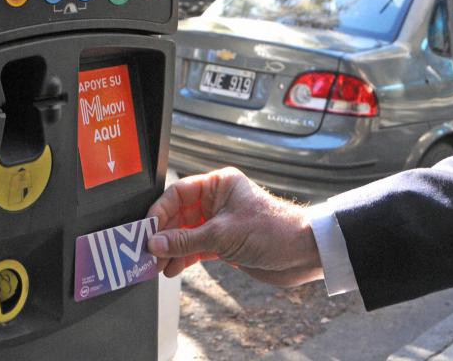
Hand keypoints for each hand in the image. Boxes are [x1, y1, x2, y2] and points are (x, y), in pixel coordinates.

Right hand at [146, 167, 323, 286]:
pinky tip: (172, 268)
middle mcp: (217, 201)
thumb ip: (185, 240)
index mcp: (218, 184)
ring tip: (158, 265)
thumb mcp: (222, 234)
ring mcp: (220, 223)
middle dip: (164, 235)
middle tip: (149, 252)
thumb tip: (155, 243)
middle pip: (179, 215)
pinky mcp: (225, 243)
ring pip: (186, 234)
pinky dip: (184, 258)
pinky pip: (196, 248)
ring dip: (172, 250)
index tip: (147, 230)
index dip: (160, 212)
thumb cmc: (273, 230)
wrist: (305, 253)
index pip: (178, 193)